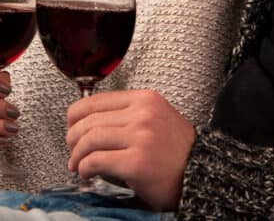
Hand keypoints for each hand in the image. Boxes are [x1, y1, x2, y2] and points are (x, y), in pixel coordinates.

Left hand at [66, 89, 195, 210]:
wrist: (202, 173)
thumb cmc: (177, 151)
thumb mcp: (156, 118)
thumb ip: (128, 113)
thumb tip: (89, 120)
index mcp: (145, 100)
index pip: (95, 100)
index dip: (75, 116)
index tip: (71, 127)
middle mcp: (143, 115)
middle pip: (89, 120)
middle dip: (72, 138)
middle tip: (72, 150)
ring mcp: (140, 138)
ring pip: (89, 139)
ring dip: (76, 155)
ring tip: (77, 164)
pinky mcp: (137, 163)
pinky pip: (96, 161)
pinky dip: (85, 168)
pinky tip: (86, 173)